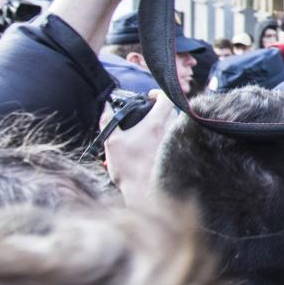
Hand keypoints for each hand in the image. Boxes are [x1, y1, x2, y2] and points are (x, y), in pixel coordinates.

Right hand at [104, 91, 176, 208]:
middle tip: (150, 112)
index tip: (150, 96)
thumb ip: (108, 120)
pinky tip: (157, 143)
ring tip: (153, 128)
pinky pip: (177, 137)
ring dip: (167, 121)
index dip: (159, 93)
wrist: (144, 191)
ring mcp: (175, 142)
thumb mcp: (112, 142)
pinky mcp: (178, 153)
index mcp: (155, 124)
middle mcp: (170, 131)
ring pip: (177, 123)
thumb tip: (105, 106)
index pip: (166, 98)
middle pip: (173, 109)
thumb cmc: (129, 168)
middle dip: (162, 107)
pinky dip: (170, 135)